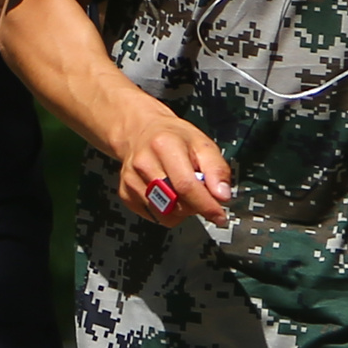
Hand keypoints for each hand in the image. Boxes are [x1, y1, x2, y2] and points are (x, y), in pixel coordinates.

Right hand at [116, 103, 233, 226]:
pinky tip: (168, 195)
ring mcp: (131, 180)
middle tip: (201, 194)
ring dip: (181, 211)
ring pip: (164, 214)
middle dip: (195, 207)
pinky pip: (153, 216)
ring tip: (183, 192)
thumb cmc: (174, 137)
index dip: (205, 205)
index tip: (219, 216)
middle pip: (175, 203)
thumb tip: (222, 195)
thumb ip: (216, 169)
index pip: (186, 185)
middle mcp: (143, 163)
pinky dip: (167, 212)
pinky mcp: (125, 193)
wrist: (141, 131)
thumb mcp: (202, 144)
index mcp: (164, 145)